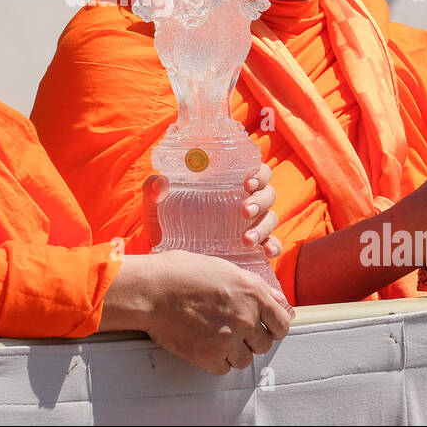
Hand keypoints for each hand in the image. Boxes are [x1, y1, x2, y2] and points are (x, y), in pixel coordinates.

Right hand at [138, 250, 292, 374]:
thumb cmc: (180, 273)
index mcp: (252, 292)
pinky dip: (215, 361)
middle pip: (264, 344)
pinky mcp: (208, 356)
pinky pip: (223, 369)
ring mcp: (228, 339)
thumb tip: (277, 300)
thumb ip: (254, 286)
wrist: (150, 290)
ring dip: (233, 352)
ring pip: (244, 360)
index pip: (282, 323)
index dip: (274, 328)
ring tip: (216, 338)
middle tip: (233, 331)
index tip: (266, 329)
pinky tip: (204, 346)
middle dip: (251, 340)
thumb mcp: (224, 268)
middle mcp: (245, 317)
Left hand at [142, 163, 280, 256]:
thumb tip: (159, 182)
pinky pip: (272, 244)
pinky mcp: (252, 248)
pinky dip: (274, 247)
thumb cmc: (165, 222)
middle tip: (244, 211)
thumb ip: (153, 192)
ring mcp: (251, 225)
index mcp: (228, 184)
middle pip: (268, 194)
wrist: (163, 255)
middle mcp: (245, 201)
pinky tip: (265, 252)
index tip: (246, 183)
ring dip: (263, 227)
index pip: (255, 171)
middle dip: (260, 201)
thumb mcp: (156, 207)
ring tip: (246, 240)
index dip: (258, 173)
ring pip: (271, 218)